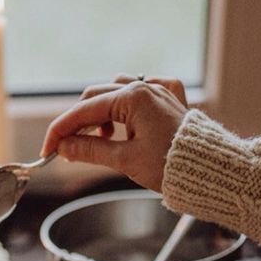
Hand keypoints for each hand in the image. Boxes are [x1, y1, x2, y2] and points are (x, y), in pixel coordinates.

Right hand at [41, 74, 188, 191]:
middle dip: (78, 122)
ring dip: (101, 113)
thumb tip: (64, 147)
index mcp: (133, 98)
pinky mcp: (170, 101)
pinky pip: (142, 92)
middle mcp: (145, 88)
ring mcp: (159, 92)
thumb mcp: (125, 160)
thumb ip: (90, 150)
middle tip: (67, 148)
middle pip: (96, 97)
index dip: (61, 130)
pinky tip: (126, 122)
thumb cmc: (172, 165)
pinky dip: (127, 105)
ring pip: (116, 92)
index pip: (84, 111)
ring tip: (101, 139)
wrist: (212, 171)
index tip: (48, 149)